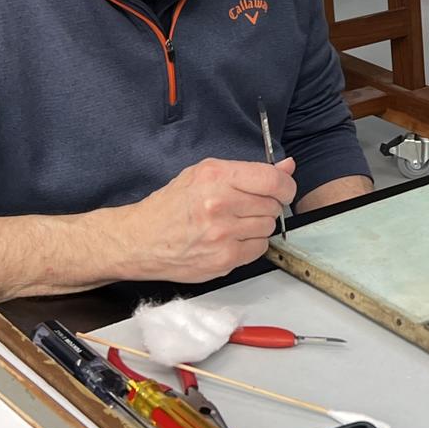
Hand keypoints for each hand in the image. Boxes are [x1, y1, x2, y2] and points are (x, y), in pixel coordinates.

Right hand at [108, 156, 297, 281]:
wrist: (141, 239)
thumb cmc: (172, 205)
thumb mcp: (205, 174)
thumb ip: (249, 171)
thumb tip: (287, 167)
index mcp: (216, 177)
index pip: (273, 181)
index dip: (285, 185)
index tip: (282, 189)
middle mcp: (220, 204)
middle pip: (273, 205)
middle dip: (266, 205)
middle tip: (246, 207)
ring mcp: (222, 235)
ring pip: (268, 228)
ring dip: (258, 225)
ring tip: (234, 223)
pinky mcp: (223, 260)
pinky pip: (259, 250)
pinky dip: (251, 244)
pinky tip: (231, 239)